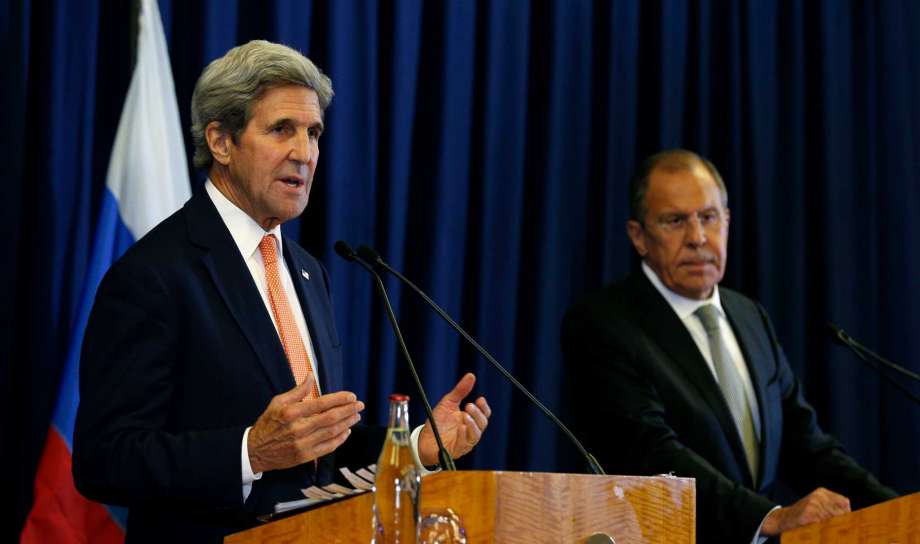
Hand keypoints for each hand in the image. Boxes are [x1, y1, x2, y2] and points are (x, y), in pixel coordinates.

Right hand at [247, 376, 363, 472]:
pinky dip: (339, 439)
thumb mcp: (277, 402)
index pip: (321, 403)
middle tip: (360, 405)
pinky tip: (346, 432)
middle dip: (348, 410)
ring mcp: (302, 444)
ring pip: (331, 432)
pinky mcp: (305, 456)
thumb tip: (311, 376)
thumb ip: (297, 391)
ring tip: (356, 416)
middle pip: (330, 418)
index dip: (339, 399)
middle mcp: (298, 428)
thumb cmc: (267, 423)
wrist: (255, 451)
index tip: (351, 396)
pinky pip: (328, 447)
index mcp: (291, 412)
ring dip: (347, 424)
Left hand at [418, 373, 490, 465]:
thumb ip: (460, 391)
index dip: (484, 407)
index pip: (484, 414)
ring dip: (472, 425)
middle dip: (477, 414)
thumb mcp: (448, 403)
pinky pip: (465, 444)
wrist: (424, 439)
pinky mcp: (457, 450)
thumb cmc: (438, 422)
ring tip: (464, 416)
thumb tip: (471, 375)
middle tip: (469, 406)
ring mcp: (465, 441)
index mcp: (470, 419)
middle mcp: (470, 431)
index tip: (480, 399)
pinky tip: (461, 428)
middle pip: (482, 424)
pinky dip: (464, 436)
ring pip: (476, 435)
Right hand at [761, 487, 850, 535]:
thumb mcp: (818, 506)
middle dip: (842, 523)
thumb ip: (832, 509)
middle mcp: (818, 496)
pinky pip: (824, 526)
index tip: (850, 523)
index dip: (848, 514)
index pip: (844, 503)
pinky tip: (821, 532)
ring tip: (829, 531)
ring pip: (833, 520)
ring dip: (834, 529)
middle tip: (842, 531)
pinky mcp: (808, 514)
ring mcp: (813, 504)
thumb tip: (852, 519)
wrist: (784, 519)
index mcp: (822, 492)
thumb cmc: (805, 516)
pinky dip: (825, 531)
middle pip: (840, 512)